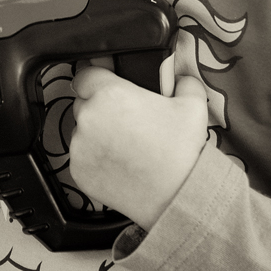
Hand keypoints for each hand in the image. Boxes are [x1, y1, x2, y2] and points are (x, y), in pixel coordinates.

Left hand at [70, 67, 208, 230]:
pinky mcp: (78, 171)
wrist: (177, 196)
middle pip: (83, 102)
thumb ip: (183, 81)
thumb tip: (178, 77)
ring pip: (82, 130)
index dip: (98, 78)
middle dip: (100, 106)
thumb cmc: (181, 152)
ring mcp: (80, 147)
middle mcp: (89, 118)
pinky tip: (119, 161)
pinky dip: (95, 157)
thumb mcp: (192, 104)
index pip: (85, 74)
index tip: (108, 85)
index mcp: (110, 94)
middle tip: (126, 119)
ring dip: (97, 132)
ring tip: (126, 144)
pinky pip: (82, 156)